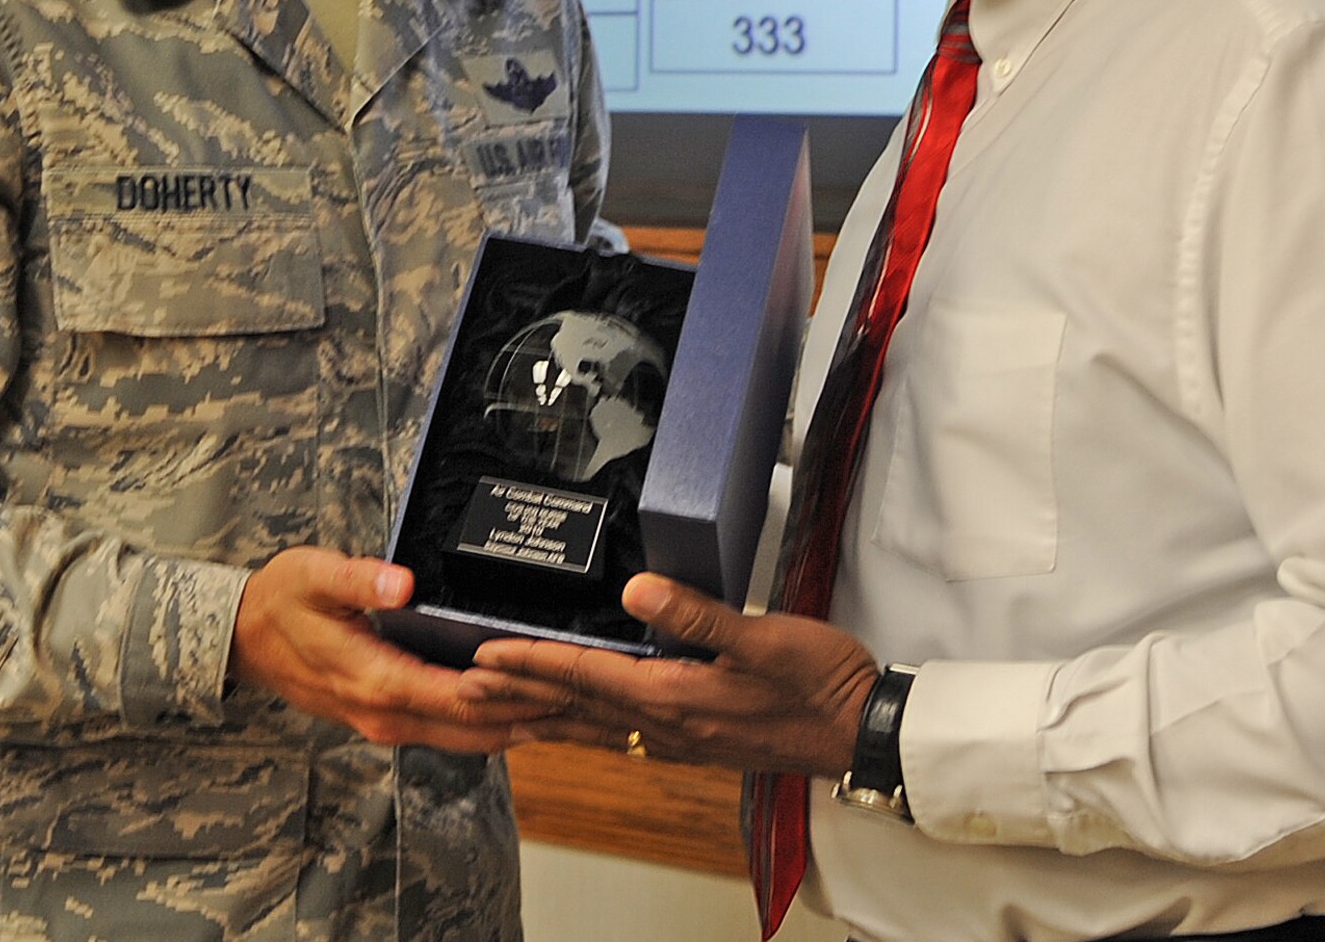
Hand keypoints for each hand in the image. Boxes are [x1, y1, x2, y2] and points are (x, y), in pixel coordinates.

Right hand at [229, 546, 556, 750]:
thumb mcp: (312, 575)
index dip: (515, 692)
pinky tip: (529, 705)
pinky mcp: (390, 718)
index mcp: (377, 680)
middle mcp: (387, 714)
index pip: (462, 697)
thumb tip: (401, 582)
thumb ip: (357, 578)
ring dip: (521, 725)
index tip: (564, 681)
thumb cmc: (281, 601)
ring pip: (470, 737)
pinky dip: (494, 722)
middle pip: (478, 728)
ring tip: (577, 708)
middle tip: (593, 703)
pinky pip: (453, 730)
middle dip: (535, 717)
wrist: (242, 638)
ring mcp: (388, 722)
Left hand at [461, 572, 878, 774]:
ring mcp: (682, 735)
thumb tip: (636, 589)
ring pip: (593, 725)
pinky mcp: (697, 735)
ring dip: (543, 713)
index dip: (530, 663)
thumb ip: (696, 614)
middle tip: (464, 689)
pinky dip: (583, 723)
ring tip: (501, 708)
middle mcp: (667, 724)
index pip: (585, 678)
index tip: (482, 656)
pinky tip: (577, 720)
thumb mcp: (761, 638)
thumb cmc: (819, 683)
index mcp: (674, 697)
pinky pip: (620, 731)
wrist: (860, 730)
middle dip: (518, 694)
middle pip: (575, 707)